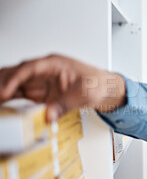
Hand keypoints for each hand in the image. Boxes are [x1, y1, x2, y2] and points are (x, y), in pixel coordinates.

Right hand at [0, 54, 125, 121]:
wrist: (105, 89)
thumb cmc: (96, 84)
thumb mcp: (83, 95)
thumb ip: (64, 104)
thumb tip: (48, 115)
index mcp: (54, 64)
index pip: (28, 68)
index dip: (14, 79)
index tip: (5, 92)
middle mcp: (44, 71)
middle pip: (16, 73)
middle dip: (3, 83)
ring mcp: (40, 82)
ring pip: (14, 83)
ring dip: (3, 90)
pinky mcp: (40, 93)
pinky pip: (20, 94)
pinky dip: (9, 99)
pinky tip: (3, 106)